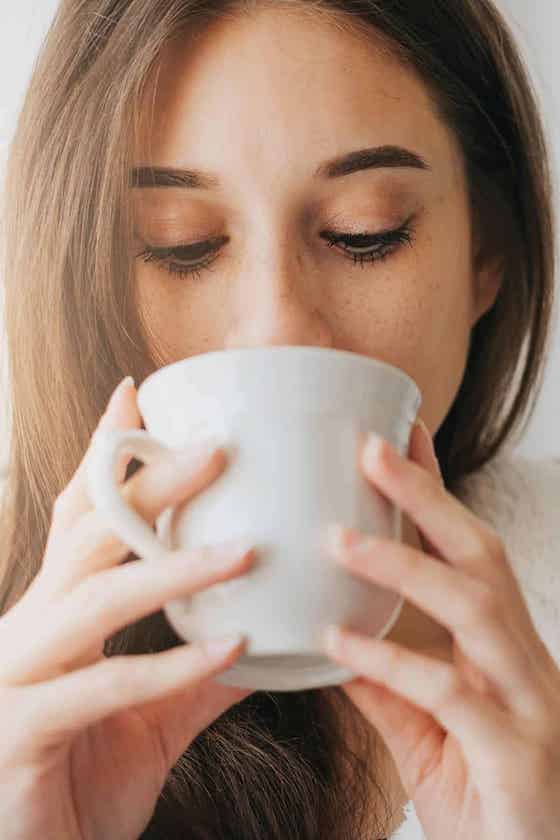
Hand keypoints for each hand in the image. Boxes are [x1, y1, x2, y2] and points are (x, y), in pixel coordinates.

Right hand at [0, 377, 255, 839]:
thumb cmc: (81, 776)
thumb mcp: (149, 717)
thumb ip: (197, 675)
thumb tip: (266, 638)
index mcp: (55, 614)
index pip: (79, 515)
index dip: (102, 453)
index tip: (136, 391)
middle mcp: (29, 629)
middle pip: (88, 535)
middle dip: (148, 485)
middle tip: (218, 449)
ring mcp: (18, 678)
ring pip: (96, 600)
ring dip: (174, 571)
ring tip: (246, 551)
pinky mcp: (24, 733)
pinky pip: (106, 687)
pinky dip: (171, 667)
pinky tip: (231, 651)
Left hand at [320, 419, 559, 839]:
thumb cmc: (486, 799)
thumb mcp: (424, 735)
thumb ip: (385, 689)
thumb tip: (332, 641)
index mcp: (497, 649)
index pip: (463, 552)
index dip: (431, 493)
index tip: (394, 436)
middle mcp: (520, 660)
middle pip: (479, 555)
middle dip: (426, 497)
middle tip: (370, 447)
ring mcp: (527, 702)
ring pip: (475, 607)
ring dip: (405, 566)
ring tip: (338, 539)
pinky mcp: (515, 753)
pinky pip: (451, 694)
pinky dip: (391, 663)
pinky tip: (336, 645)